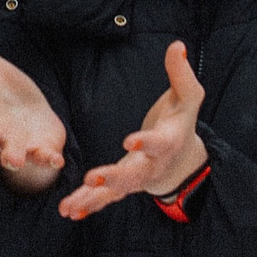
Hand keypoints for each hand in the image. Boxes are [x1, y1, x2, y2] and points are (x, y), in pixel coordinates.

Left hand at [57, 41, 207, 220]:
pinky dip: (88, 205)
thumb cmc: (180, 122)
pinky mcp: (124, 187)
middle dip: (113, 178)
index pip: (158, 143)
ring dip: (93, 198)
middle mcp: (152, 166)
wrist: (182, 160)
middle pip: (134, 174)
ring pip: (115, 192)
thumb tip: (176, 45)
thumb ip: (181, 74)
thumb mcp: (187, 98)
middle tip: (92, 178)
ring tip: (69, 204)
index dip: (145, 142)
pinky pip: (106, 199)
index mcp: (168, 142)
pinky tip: (68, 211)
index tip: (129, 141)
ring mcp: (137, 179)